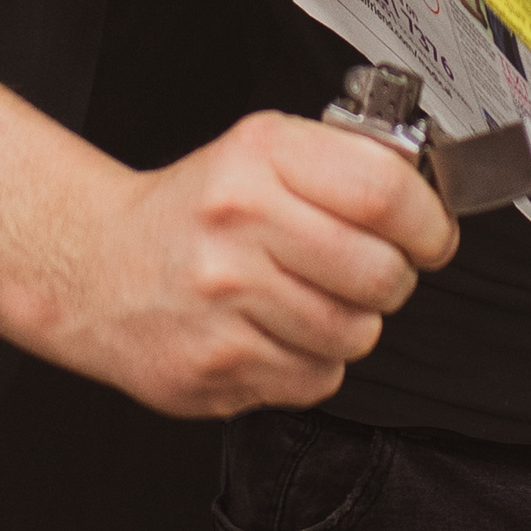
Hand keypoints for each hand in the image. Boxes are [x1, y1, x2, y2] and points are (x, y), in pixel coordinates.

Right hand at [42, 110, 455, 415]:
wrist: (98, 268)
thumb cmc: (193, 212)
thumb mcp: (259, 152)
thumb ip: (341, 162)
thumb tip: (426, 197)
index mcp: (259, 156)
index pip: (383, 190)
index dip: (428, 221)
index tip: (432, 234)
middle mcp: (238, 223)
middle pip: (380, 272)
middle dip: (394, 278)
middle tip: (370, 270)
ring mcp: (224, 299)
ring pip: (354, 333)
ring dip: (350, 323)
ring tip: (310, 300)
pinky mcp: (217, 365)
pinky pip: (316, 378)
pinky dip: (312, 363)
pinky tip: (277, 332)